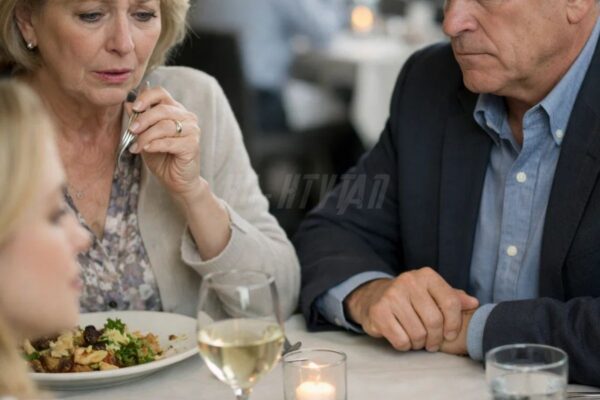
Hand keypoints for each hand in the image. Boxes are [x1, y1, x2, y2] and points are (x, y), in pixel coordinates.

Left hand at [126, 86, 202, 199]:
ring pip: (165, 126)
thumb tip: (127, 104)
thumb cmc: (162, 158)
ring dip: (146, 136)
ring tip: (136, 146)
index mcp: (176, 110)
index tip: (134, 107)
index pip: (161, 94)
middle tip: (131, 130)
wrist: (177, 181)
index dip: (146, 98)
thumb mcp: (145, 137)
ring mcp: (192, 131)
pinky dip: (155, 145)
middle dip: (143, 119)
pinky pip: (170, 142)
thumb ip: (139, 120)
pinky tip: (147, 149)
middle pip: (162, 109)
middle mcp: (187, 117)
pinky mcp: (192, 145)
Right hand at [344, 267, 478, 351]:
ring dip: (419, 343)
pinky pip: (401, 340)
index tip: (450, 334)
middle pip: (435, 321)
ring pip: (418, 333)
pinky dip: (405, 345)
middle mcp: (409, 282)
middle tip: (432, 342)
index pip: (451, 303)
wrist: (374, 297)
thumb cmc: (410, 298)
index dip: (454, 324)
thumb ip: (454, 298)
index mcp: (426, 276)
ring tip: (417, 339)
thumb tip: (474, 303)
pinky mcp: (378, 311)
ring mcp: (392, 296)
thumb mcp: (432, 293)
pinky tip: (403, 338)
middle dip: (435, 338)